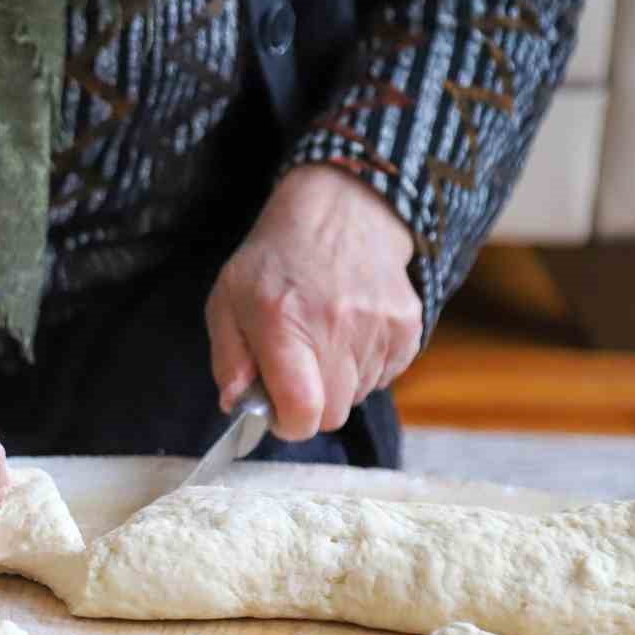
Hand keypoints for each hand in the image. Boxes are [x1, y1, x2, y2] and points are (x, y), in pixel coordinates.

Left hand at [205, 164, 421, 438]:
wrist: (340, 210)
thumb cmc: (275, 260)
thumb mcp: (227, 301)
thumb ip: (228, 360)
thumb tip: (237, 405)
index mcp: (283, 323)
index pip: (302, 412)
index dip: (287, 424)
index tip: (277, 411)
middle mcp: (336, 327)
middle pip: (331, 414)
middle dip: (310, 405)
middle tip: (296, 372)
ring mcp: (378, 327)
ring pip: (358, 397)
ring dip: (337, 383)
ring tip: (323, 340)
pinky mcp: (407, 326)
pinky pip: (385, 377)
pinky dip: (364, 368)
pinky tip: (348, 334)